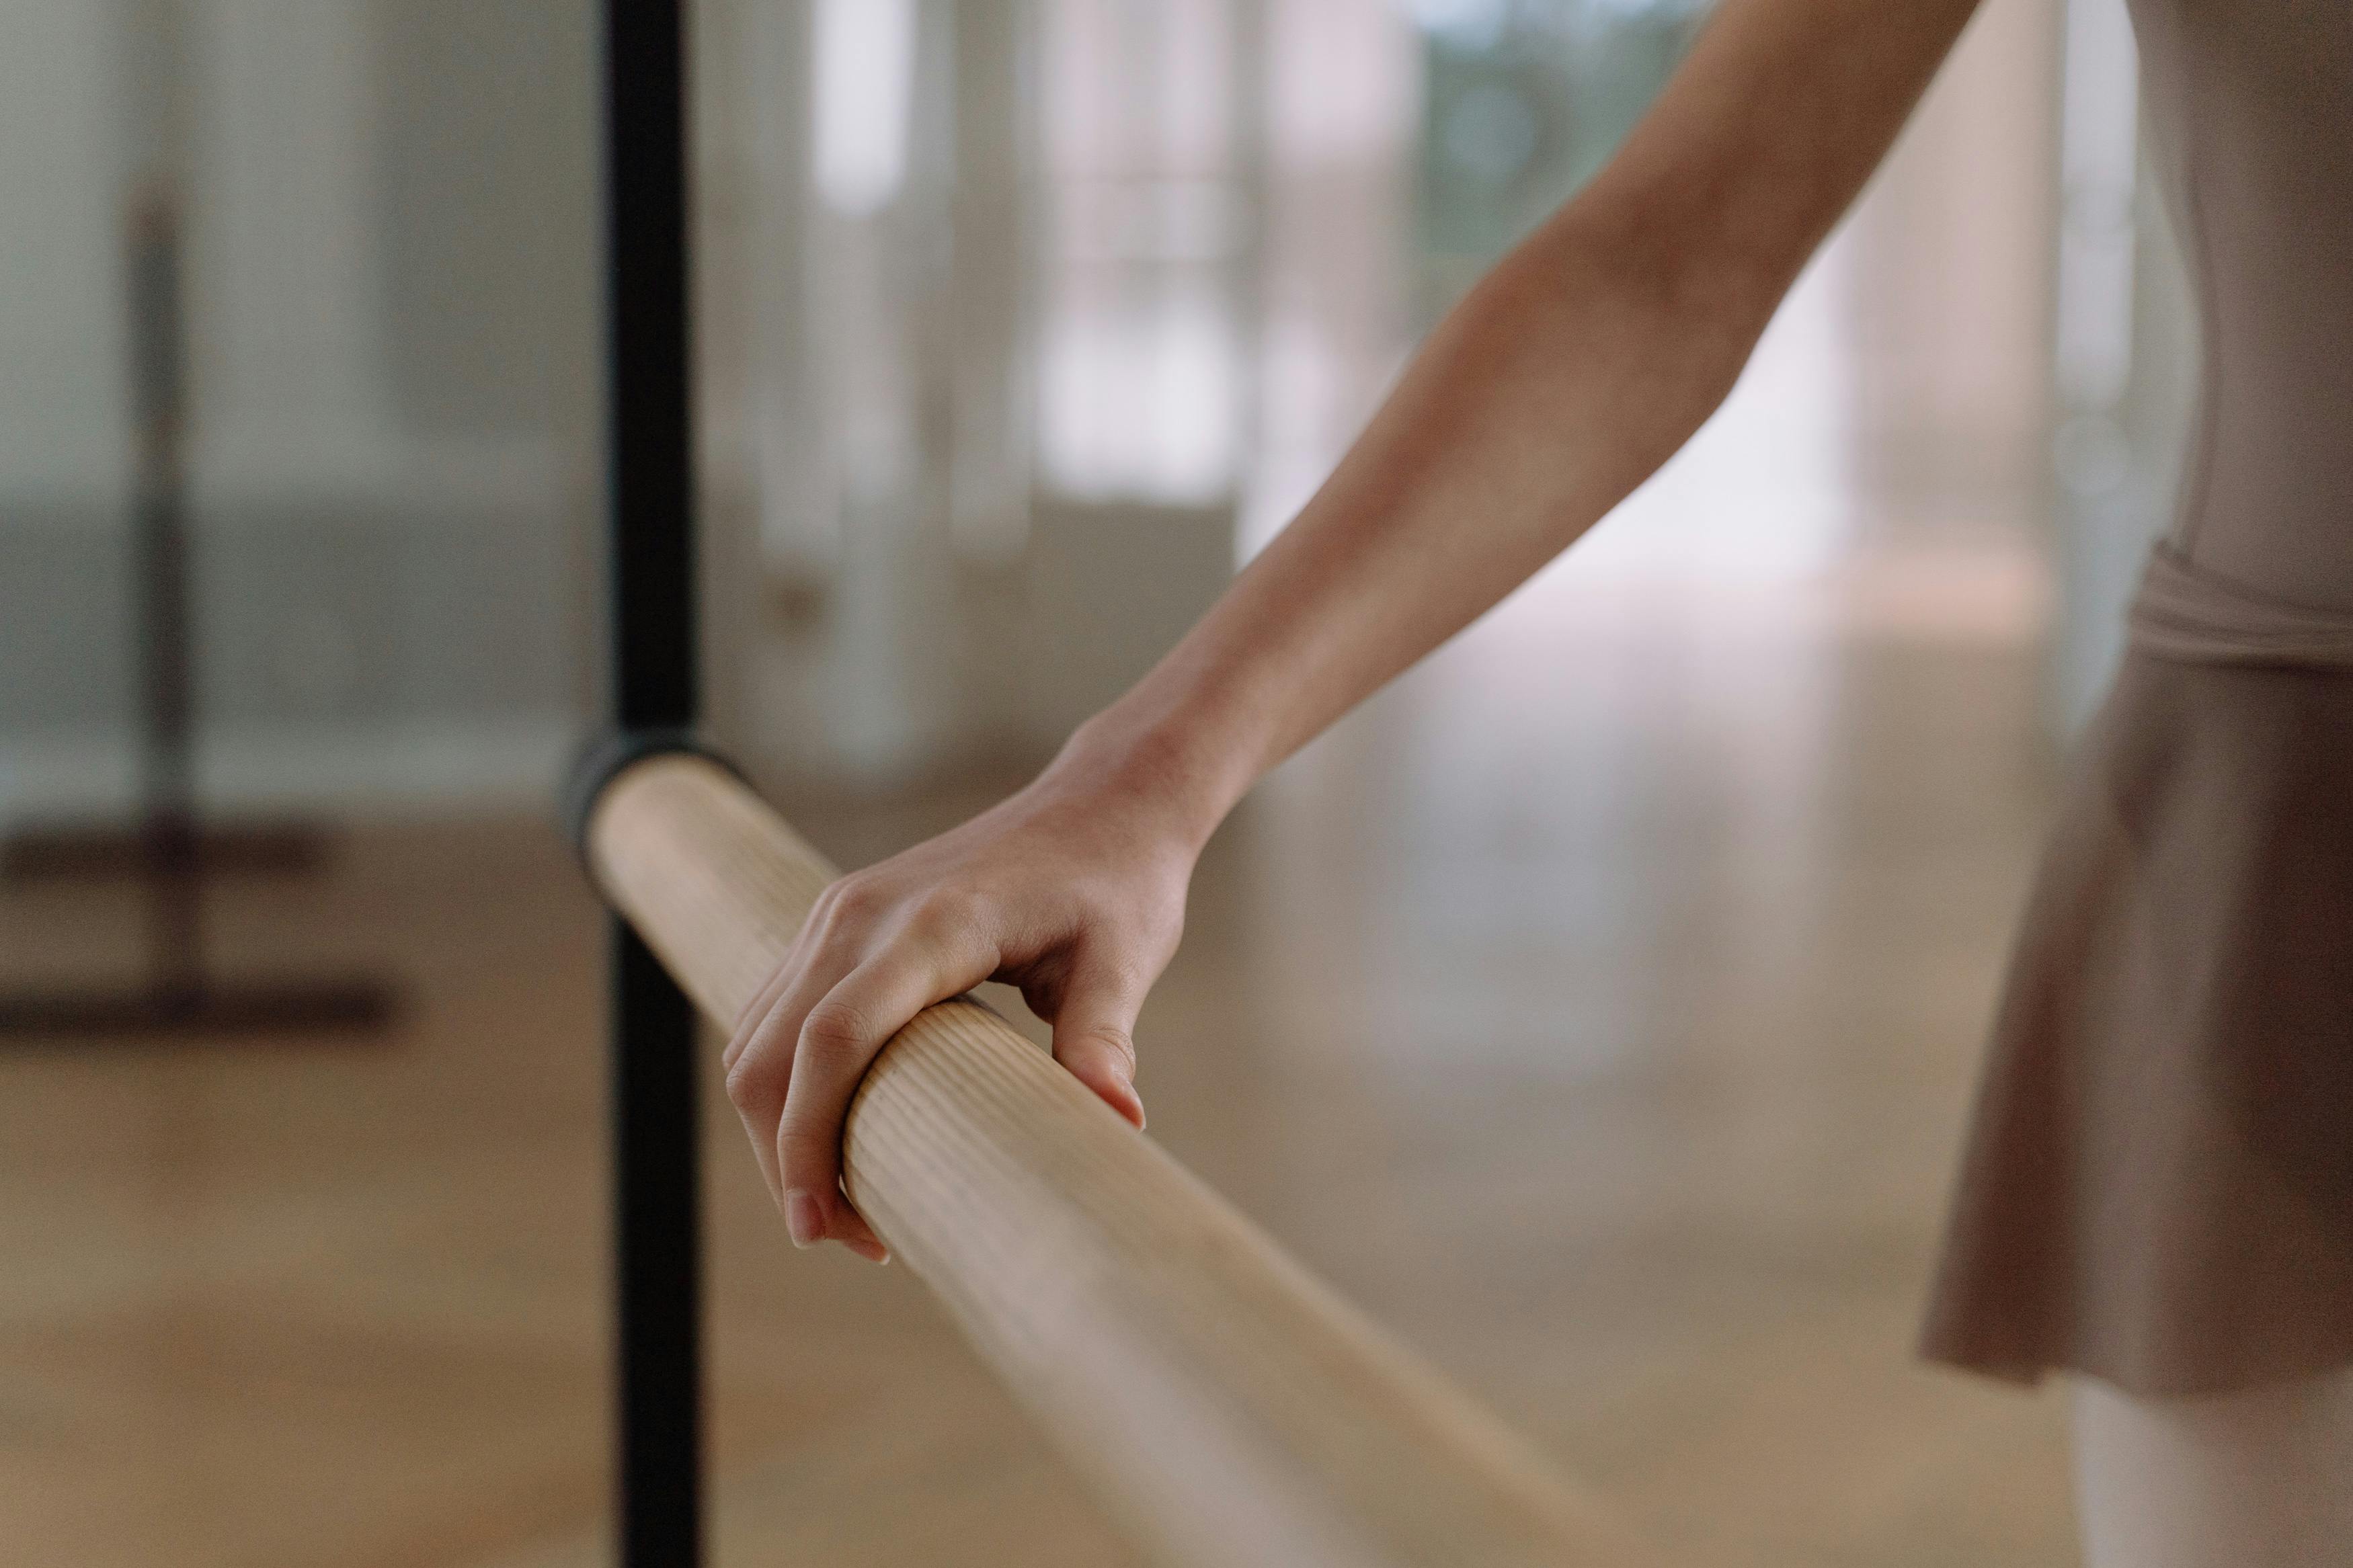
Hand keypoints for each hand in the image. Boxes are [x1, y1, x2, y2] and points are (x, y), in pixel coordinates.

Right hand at [722, 728, 1208, 1260]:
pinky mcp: (838, 923)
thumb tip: (1118, 1123)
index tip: (822, 1226)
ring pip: (758, 1038)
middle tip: (848, 1239)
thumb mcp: (1126, 959)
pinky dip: (786, 1085)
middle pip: (771, 1053)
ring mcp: (838, 913)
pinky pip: (776, 1014)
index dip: (808, 1139)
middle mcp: (861, 913)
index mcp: (931, 923)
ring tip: (847, 1204)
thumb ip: (1104, 1037)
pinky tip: (836, 1135)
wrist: (1101, 801)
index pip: (832, 1039)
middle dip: (786, 1157)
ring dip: (780, 1128)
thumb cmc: (1119, 882)